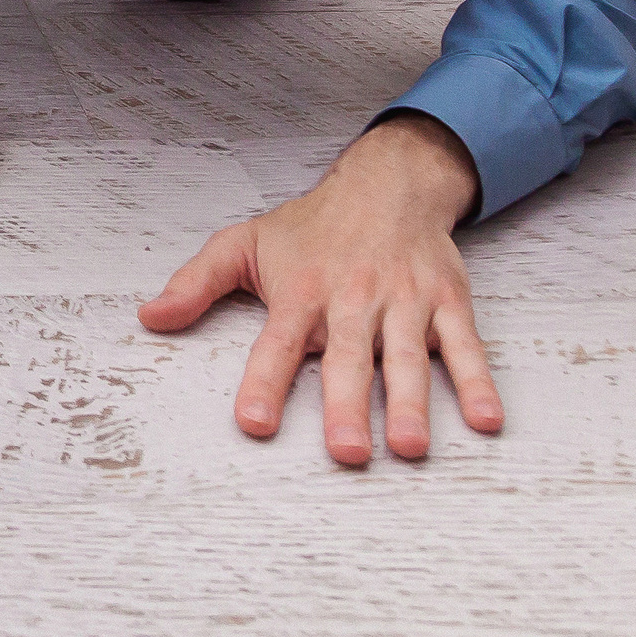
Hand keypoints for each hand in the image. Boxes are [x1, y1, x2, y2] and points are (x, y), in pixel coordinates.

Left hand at [139, 113, 503, 464]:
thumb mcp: (243, 244)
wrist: (386, 183)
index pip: (276, 345)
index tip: (255, 425)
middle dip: (346, 406)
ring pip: (407, 358)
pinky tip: (486, 419)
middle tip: (346, 453)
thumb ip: (196, 284)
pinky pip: (466, 345)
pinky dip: (478, 381)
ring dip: (412, 404)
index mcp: (300, 292)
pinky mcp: (447, 303)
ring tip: (408, 447)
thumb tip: (150, 318)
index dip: (265, 384)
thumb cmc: (310, 226)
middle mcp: (352, 300)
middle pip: (348, 359)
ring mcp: (403, 302)